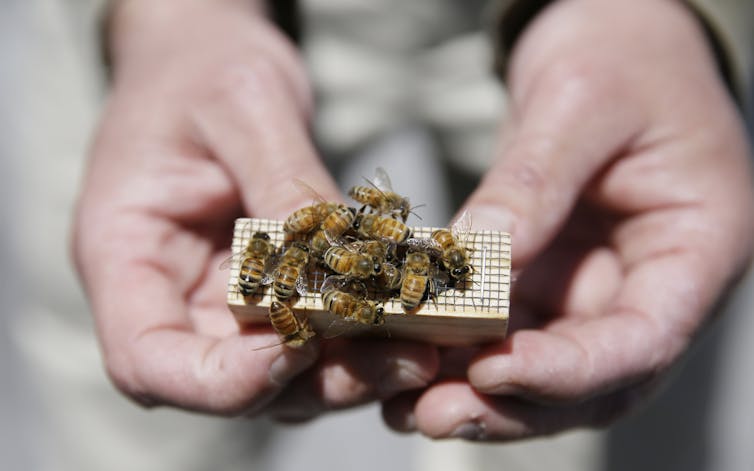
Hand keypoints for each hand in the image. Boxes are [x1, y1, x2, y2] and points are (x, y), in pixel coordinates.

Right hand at [73, 0, 436, 414]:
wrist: (202, 59)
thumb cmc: (200, 70)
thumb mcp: (242, 107)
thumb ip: (284, 183)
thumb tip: (339, 262)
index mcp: (124, 254)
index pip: (149, 360)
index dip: (221, 379)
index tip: (297, 347)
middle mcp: (170, 296)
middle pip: (228, 381)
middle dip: (314, 380)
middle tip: (402, 357)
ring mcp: (218, 302)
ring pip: (279, 375)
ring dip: (348, 371)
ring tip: (422, 347)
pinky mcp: (265, 295)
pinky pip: (310, 338)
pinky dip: (357, 340)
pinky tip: (410, 319)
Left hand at [383, 0, 752, 439]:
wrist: (614, 40)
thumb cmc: (621, 56)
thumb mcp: (580, 103)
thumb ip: (534, 182)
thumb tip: (476, 260)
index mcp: (697, 246)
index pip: (644, 338)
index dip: (570, 370)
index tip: (494, 371)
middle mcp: (650, 284)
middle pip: (592, 379)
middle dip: (513, 405)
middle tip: (432, 415)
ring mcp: (597, 288)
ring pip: (544, 369)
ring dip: (478, 395)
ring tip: (407, 406)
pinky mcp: (550, 280)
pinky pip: (509, 333)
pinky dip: (463, 354)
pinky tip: (412, 361)